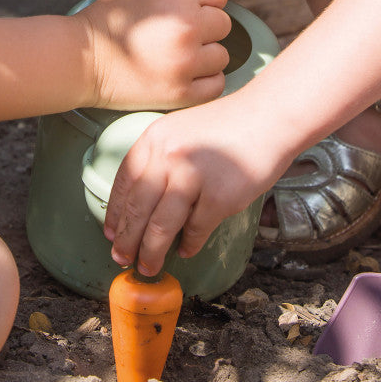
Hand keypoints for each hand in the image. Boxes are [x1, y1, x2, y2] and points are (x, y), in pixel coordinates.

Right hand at [76, 0, 232, 111]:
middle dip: (204, 27)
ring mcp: (186, 61)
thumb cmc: (109, 22)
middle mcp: (186, 25)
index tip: (193, 5)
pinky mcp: (183, 92)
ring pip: (221, 54)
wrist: (81, 60)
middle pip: (223, 23)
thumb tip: (213, 2)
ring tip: (176, 55)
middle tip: (177, 33)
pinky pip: (216, 83)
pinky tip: (182, 74)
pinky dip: (203, 80)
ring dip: (204, 56)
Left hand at [102, 95, 282, 275]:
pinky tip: (186, 250)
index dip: (115, 213)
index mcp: (154, 138)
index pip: (124, 182)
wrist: (269, 116)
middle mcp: (167, 156)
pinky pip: (196, 231)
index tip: (111, 233)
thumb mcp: (181, 129)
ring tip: (149, 265)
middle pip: (137, 209)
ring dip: (152, 252)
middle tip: (122, 258)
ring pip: (160, 227)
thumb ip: (160, 158)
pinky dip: (189, 245)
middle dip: (127, 240)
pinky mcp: (218, 197)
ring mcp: (192, 177)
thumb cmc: (228, 124)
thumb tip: (142, 201)